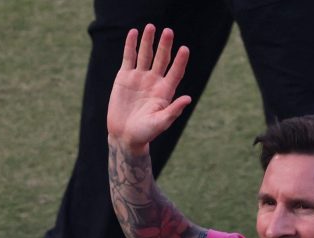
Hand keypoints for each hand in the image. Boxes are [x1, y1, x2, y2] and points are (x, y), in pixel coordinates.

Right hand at [107, 24, 191, 154]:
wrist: (125, 135)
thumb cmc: (146, 133)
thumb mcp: (161, 122)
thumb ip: (173, 110)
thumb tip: (188, 99)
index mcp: (165, 91)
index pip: (175, 72)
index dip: (180, 61)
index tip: (185, 49)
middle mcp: (154, 81)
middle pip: (162, 59)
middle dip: (165, 45)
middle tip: (169, 31)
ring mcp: (140, 77)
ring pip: (145, 55)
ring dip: (148, 41)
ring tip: (151, 27)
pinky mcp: (124, 77)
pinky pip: (129, 58)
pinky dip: (131, 45)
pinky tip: (134, 33)